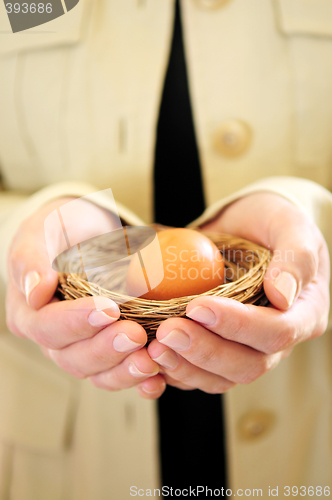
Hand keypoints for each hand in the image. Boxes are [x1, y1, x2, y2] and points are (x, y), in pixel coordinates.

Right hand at [6, 197, 164, 398]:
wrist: (88, 233)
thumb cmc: (61, 228)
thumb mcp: (42, 230)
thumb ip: (31, 257)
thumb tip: (35, 292)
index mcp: (29, 312)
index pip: (47, 326)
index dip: (76, 323)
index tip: (109, 309)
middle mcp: (53, 337)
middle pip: (73, 357)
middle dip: (107, 349)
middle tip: (136, 334)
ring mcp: (81, 347)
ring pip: (98, 372)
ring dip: (124, 370)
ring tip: (151, 361)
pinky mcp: (108, 350)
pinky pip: (119, 373)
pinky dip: (138, 379)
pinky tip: (158, 378)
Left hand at [147, 193, 329, 393]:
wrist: (245, 228)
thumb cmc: (271, 222)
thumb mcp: (289, 224)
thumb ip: (296, 255)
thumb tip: (283, 296)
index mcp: (304, 314)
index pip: (277, 332)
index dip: (238, 325)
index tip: (198, 306)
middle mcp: (276, 341)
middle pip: (247, 364)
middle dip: (205, 351)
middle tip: (167, 331)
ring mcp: (246, 350)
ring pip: (220, 378)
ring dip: (185, 367)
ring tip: (153, 347)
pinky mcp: (219, 352)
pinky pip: (198, 373)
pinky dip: (174, 369)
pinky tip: (150, 356)